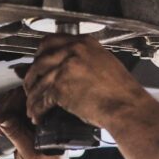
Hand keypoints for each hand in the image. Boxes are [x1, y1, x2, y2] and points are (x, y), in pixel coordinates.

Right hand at [0, 88, 70, 158]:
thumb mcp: (29, 154)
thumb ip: (17, 135)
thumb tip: (4, 119)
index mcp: (51, 116)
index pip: (30, 96)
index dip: (12, 104)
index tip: (2, 120)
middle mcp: (45, 111)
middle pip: (18, 93)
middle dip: (3, 107)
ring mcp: (35, 112)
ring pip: (11, 97)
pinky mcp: (26, 115)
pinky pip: (9, 105)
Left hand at [23, 34, 148, 128]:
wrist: (128, 107)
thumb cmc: (121, 91)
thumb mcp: (104, 63)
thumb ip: (82, 59)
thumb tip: (63, 65)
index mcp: (84, 43)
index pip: (50, 42)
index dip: (39, 56)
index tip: (36, 65)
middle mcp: (73, 51)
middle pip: (39, 61)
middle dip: (31, 77)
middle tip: (31, 88)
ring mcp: (65, 67)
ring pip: (37, 81)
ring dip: (32, 97)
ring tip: (32, 108)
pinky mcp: (60, 87)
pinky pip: (41, 99)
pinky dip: (37, 110)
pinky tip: (38, 116)